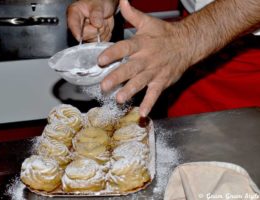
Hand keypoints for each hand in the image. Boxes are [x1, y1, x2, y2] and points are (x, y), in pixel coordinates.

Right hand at [67, 0, 117, 41]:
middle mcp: (78, 25)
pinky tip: (105, 27)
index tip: (79, 37)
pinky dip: (106, 35)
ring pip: (94, 40)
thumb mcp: (98, 4)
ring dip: (103, 32)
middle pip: (85, 35)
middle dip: (97, 29)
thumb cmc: (99, 2)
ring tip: (103, 22)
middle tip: (102, 20)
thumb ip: (97, 13)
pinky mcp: (92, 39)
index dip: (76, 31)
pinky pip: (100, 42)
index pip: (73, 24)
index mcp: (74, 13)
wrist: (106, 6)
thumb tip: (96, 24)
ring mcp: (85, 34)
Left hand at [99, 0, 193, 116]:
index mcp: (141, 43)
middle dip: (117, 78)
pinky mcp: (162, 81)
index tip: (100, 60)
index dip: (112, 54)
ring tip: (119, 99)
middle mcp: (146, 58)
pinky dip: (149, 104)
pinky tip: (142, 114)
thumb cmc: (164, 33)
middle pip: (130, 69)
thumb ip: (131, 14)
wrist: (186, 44)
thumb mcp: (147, 22)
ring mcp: (154, 72)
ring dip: (130, 91)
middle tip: (104, 86)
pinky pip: (155, 94)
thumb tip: (121, 0)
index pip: (124, 48)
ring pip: (140, 83)